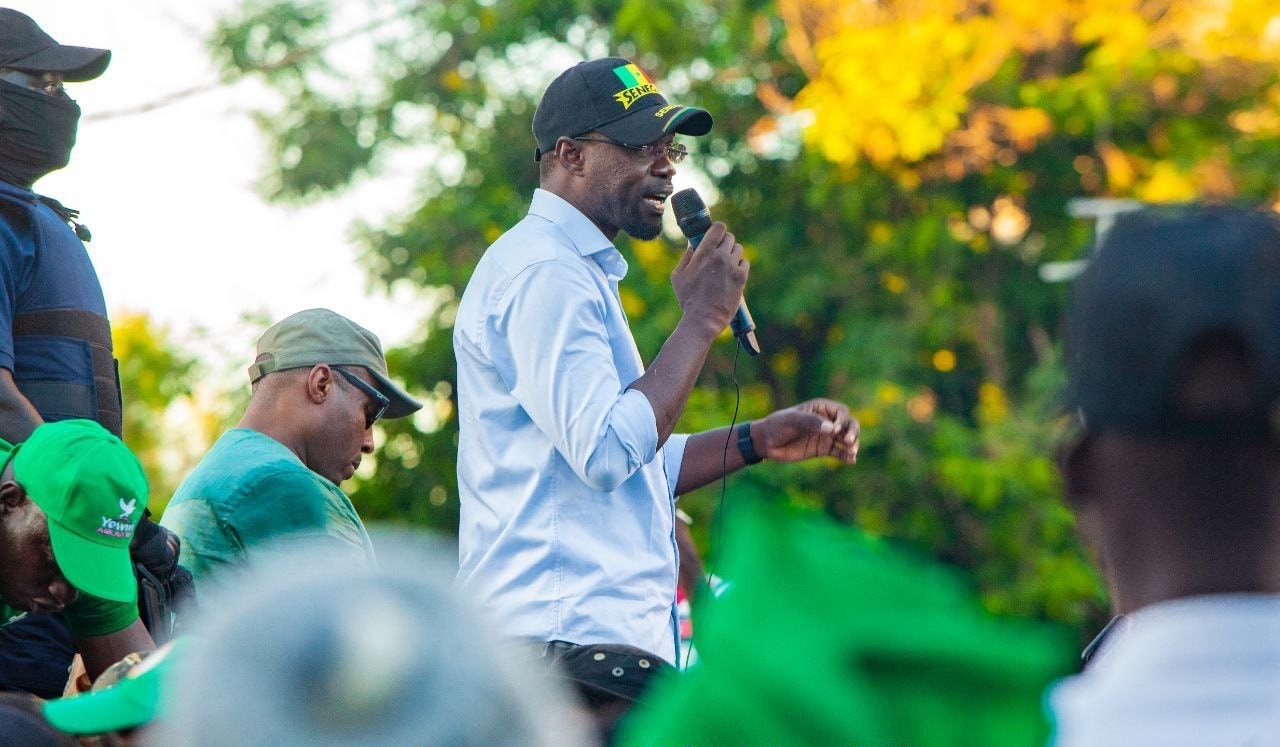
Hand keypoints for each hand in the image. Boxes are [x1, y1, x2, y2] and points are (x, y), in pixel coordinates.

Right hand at [669, 221, 747, 335]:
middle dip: (724, 242)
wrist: (703, 319)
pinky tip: (733, 272)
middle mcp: (720, 256)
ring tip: (725, 264)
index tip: (716, 234)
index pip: (718, 228)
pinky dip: (740, 265)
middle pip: (729, 237)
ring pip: (738, 249)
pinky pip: (745, 262)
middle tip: (719, 252)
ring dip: (732, 254)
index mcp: (704, 252)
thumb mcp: (677, 276)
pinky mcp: (741, 277)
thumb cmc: (688, 299)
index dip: (718, 229)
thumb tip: (693, 246)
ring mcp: (732, 266)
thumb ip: (686, 257)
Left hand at [753, 399, 859, 463]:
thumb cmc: (778, 425)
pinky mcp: (823, 449)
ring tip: (852, 453)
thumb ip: (811, 422)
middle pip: (849, 425)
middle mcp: (827, 421)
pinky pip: (839, 453)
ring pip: (847, 439)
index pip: (841, 412)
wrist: (767, 442)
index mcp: (821, 408)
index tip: (836, 430)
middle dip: (852, 432)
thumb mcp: (792, 420)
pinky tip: (851, 461)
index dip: (843, 420)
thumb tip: (832, 429)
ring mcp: (826, 436)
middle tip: (848, 442)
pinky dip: (846, 456)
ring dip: (852, 445)